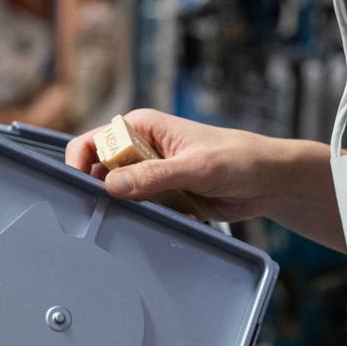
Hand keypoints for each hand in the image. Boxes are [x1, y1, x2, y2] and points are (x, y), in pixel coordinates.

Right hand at [65, 108, 297, 224]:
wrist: (268, 181)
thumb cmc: (238, 158)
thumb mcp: (195, 167)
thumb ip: (153, 176)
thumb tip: (111, 185)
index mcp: (142, 127)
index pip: (94, 141)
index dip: (79, 163)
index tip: (79, 190)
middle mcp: (141, 148)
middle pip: (100, 172)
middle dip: (105, 193)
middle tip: (115, 211)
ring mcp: (151, 173)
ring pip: (120, 195)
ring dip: (131, 209)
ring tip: (154, 213)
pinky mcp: (163, 195)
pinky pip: (142, 210)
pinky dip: (151, 218)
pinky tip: (174, 218)